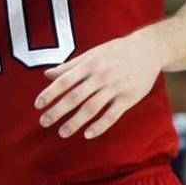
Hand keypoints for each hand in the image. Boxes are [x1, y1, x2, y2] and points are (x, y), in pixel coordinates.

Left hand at [34, 31, 163, 139]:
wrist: (148, 50)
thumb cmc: (115, 52)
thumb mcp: (91, 54)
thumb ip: (69, 66)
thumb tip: (47, 75)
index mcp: (89, 64)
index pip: (64, 81)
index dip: (50, 94)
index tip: (37, 105)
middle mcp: (100, 76)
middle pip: (75, 97)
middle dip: (57, 111)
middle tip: (44, 122)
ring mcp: (115, 88)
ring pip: (91, 108)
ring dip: (75, 122)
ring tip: (62, 133)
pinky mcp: (128, 98)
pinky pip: (111, 116)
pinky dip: (99, 126)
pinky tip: (87, 134)